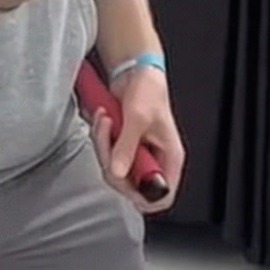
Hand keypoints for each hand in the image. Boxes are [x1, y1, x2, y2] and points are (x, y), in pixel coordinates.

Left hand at [91, 63, 184, 213]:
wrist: (135, 72)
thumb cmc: (148, 90)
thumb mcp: (138, 118)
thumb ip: (127, 147)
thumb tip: (118, 172)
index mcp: (170, 157)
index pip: (162, 196)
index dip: (144, 197)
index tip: (124, 180)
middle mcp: (155, 160)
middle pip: (130, 185)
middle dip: (112, 161)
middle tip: (110, 138)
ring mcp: (137, 155)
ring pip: (114, 171)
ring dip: (103, 146)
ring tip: (107, 122)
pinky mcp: (122, 147)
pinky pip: (106, 156)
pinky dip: (100, 139)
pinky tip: (104, 121)